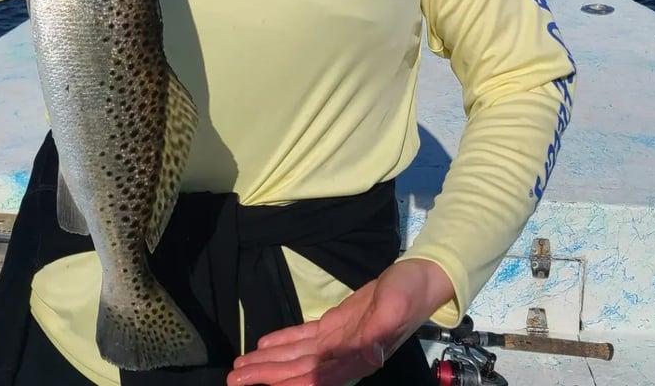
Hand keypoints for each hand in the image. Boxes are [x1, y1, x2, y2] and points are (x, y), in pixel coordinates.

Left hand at [228, 259, 453, 385]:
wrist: (419, 280)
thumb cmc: (408, 293)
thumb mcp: (395, 308)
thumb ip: (380, 332)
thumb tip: (368, 354)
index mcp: (357, 356)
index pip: (315, 376)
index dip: (287, 381)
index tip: (259, 383)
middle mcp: (344, 356)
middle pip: (298, 370)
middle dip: (266, 375)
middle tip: (234, 377)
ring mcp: (339, 342)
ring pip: (297, 356)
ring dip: (269, 362)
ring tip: (240, 367)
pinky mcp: (336, 326)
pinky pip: (305, 338)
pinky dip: (284, 342)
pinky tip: (264, 346)